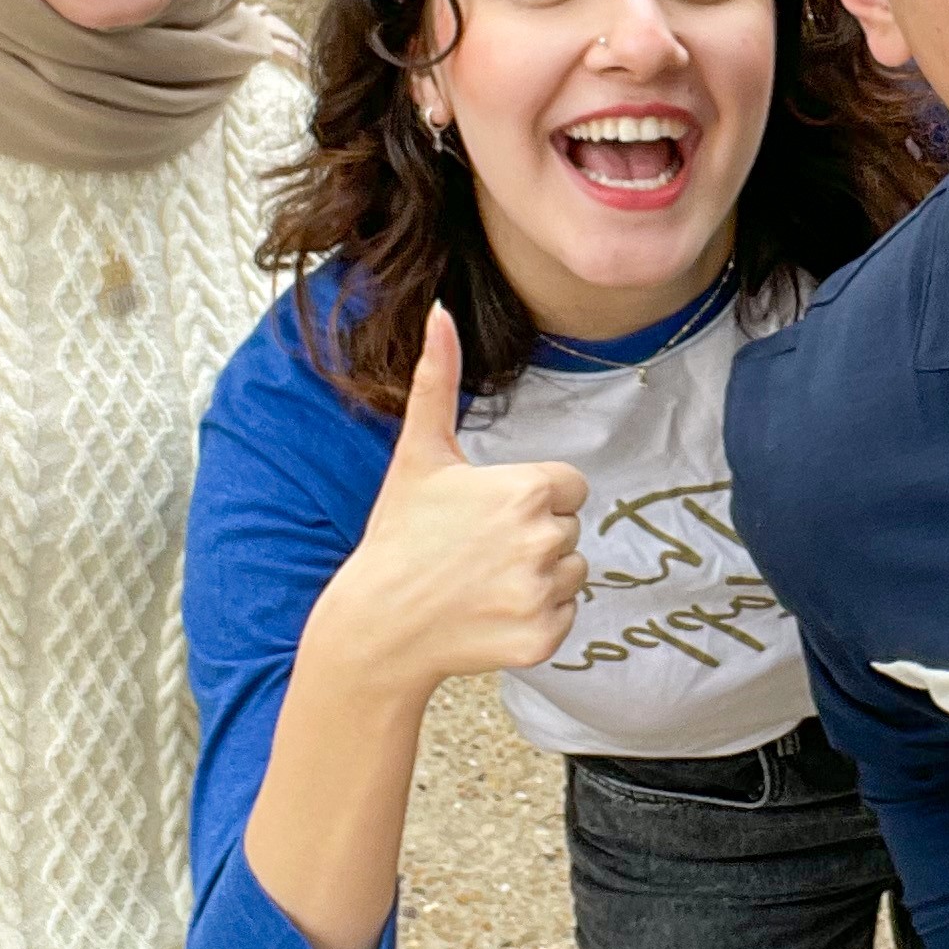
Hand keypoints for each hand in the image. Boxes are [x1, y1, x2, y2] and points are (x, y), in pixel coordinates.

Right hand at [305, 302, 589, 706]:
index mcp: (529, 489)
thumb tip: (440, 310)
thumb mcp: (421, 454)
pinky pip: (563, 617)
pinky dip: (533, 620)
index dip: (531, 497)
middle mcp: (544, 539)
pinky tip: (489, 613)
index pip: (569, 486)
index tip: (488, 512)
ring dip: (537, 578)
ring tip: (481, 581)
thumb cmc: (400, 534)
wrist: (377, 625)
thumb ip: (440, 378)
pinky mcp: (543, 638)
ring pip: (571, 573)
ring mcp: (543, 592)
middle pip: (570, 529)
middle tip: (477, 549)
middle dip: (533, 536)